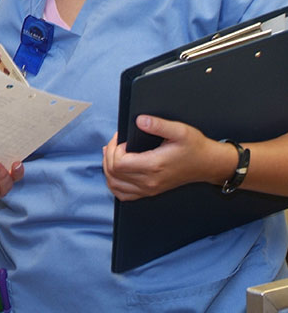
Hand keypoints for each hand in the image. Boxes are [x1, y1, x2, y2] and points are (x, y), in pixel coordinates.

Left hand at [102, 115, 225, 200]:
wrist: (208, 164)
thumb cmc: (195, 147)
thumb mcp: (179, 130)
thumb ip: (158, 124)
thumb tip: (139, 120)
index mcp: (154, 166)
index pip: (118, 163)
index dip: (114, 148)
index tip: (121, 138)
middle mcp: (149, 181)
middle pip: (113, 173)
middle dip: (109, 155)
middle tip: (116, 142)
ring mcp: (149, 189)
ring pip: (114, 185)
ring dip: (108, 169)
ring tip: (113, 153)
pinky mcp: (149, 192)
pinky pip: (123, 194)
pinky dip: (114, 183)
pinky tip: (117, 170)